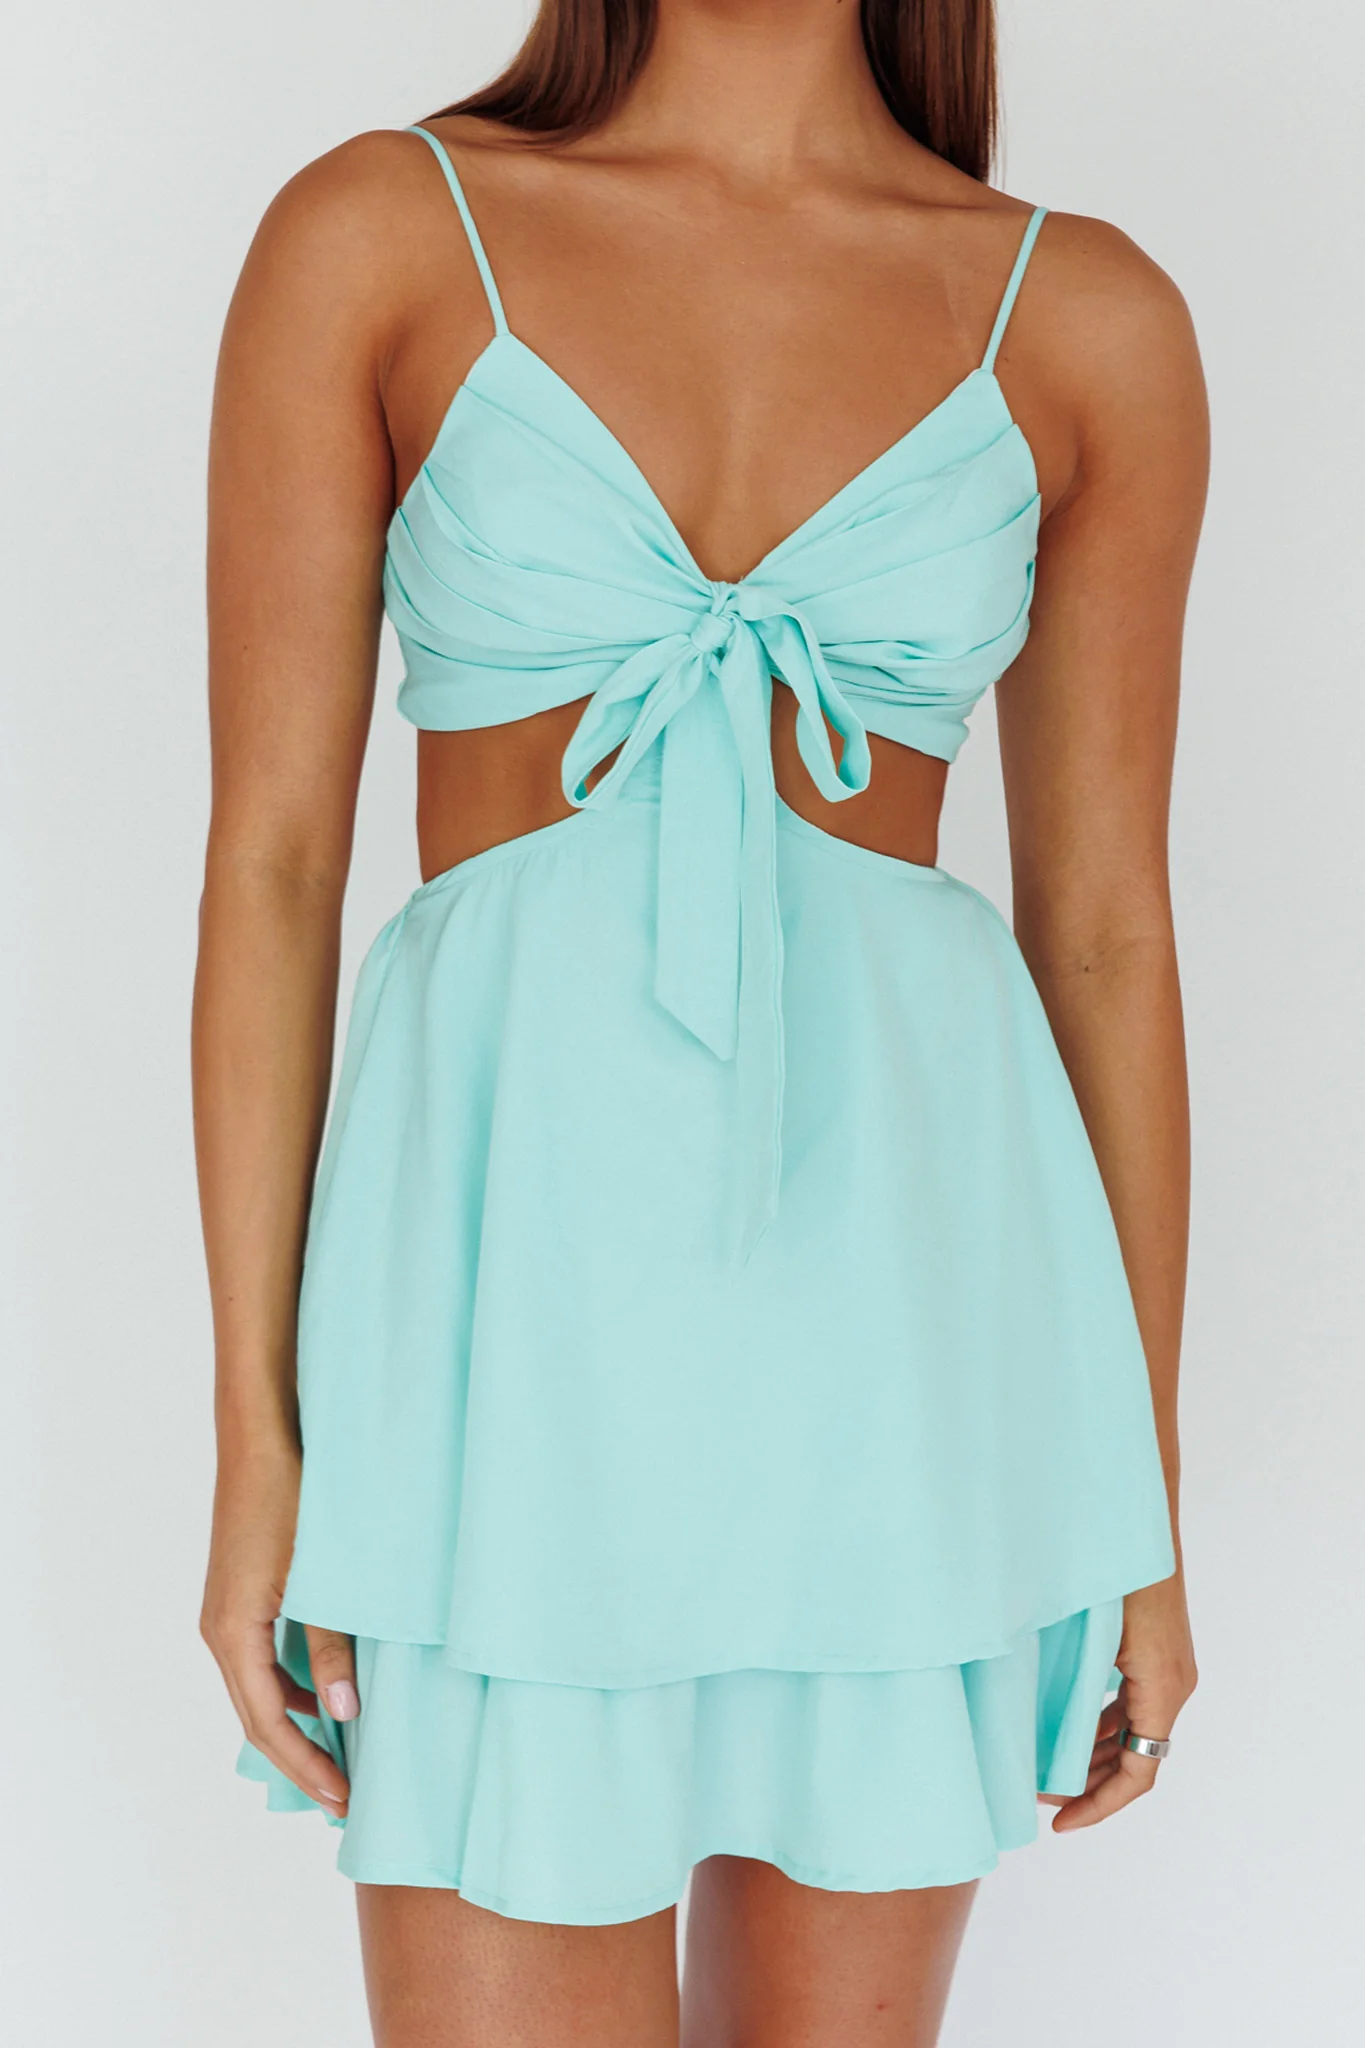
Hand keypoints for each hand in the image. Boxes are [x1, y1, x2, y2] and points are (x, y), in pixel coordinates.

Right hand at [200, 1444, 357, 1815]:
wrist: (261, 1438)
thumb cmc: (290, 1497)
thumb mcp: (320, 1578)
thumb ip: (332, 1646)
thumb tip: (345, 1715)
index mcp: (232, 1635)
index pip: (269, 1725)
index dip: (307, 1767)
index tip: (344, 1799)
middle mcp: (220, 1632)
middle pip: (258, 1720)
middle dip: (300, 1764)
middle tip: (342, 1801)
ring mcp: (226, 1615)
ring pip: (258, 1693)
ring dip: (296, 1730)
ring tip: (339, 1761)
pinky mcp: (240, 1598)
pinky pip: (261, 1663)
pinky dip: (292, 1691)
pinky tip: (325, 1698)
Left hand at [1043, 1573, 1196, 1831]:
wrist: (1135, 1516)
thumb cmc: (1118, 1571)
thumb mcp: (1096, 1638)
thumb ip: (1077, 1689)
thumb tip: (1031, 1735)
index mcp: (1162, 1690)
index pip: (1138, 1774)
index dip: (1100, 1805)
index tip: (1060, 1822)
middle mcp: (1173, 1685)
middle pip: (1134, 1760)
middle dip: (1088, 1784)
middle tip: (1037, 1794)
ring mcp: (1167, 1668)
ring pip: (1131, 1732)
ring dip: (1092, 1755)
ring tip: (1044, 1766)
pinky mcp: (1155, 1652)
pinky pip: (1131, 1704)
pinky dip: (1100, 1723)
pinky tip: (1062, 1724)